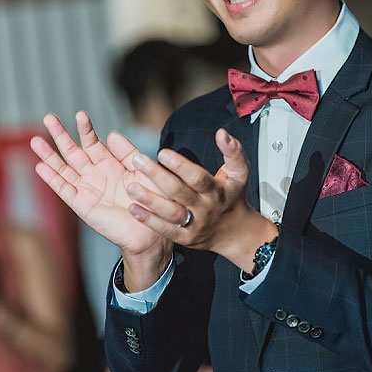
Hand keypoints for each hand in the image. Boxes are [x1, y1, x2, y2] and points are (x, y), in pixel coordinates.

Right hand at [30, 113, 171, 281]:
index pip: (93, 142)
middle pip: (73, 151)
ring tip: (35, 140)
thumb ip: (128, 153)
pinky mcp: (82, 205)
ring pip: (63, 169)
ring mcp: (87, 189)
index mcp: (110, 164)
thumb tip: (111, 134)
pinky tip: (40, 166)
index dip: (85, 129)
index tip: (81, 115)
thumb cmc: (151, 200)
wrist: (151, 230)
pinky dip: (52, 179)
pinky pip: (64, 190)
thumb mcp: (143, 170)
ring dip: (49, 155)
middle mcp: (95, 174)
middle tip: (48, 117)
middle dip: (60, 135)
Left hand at [126, 128, 275, 272]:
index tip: (162, 153)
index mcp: (216, 191)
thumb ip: (232, 151)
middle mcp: (205, 208)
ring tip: (131, 188)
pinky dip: (149, 220)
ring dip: (150, 200)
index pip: (197, 178)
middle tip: (137, 160)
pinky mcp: (185, 238)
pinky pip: (165, 230)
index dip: (180, 166)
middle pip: (179, 192)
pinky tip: (133, 209)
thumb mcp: (240, 173)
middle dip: (157, 176)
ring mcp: (194, 225)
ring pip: (170, 213)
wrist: (236, 232)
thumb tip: (221, 133)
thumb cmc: (233, 196)